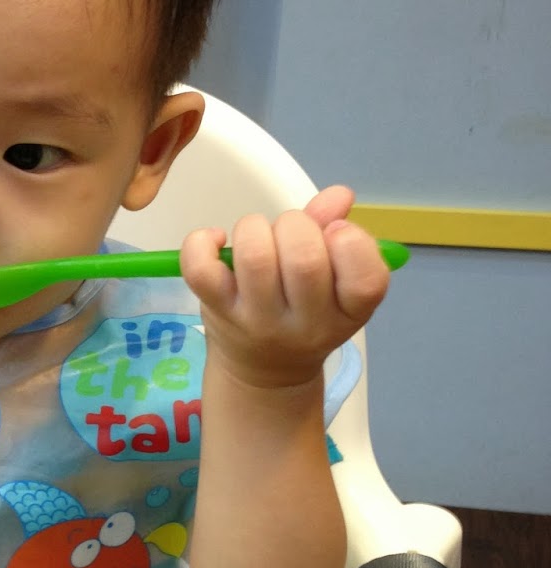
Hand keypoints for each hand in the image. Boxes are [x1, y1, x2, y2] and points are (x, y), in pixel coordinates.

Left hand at [179, 186, 390, 389]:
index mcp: (349, 312)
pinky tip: (216, 240)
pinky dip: (202, 242)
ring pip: (255, 257)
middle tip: (289, 232)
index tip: (336, 232)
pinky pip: (201, 270)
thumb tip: (339, 194)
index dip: (352, 241)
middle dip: (296, 225)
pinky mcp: (218, 312)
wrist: (263, 373)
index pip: (366, 280)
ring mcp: (258, 321)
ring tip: (255, 236)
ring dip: (255, 228)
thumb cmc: (303, 313)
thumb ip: (336, 232)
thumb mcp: (334, 281)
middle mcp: (307, 324)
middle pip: (305, 260)